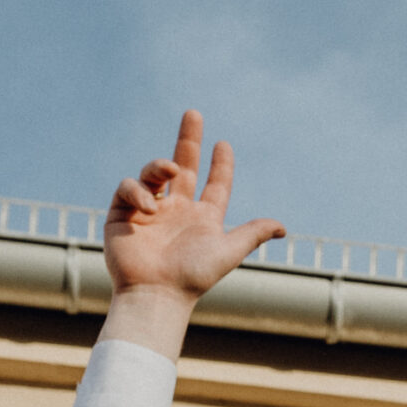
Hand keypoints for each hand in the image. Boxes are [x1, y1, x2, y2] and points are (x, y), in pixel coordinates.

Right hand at [101, 108, 285, 354]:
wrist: (156, 293)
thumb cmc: (193, 276)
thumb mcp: (228, 251)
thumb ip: (253, 234)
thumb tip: (283, 228)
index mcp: (202, 218)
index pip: (214, 185)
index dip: (221, 165)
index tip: (224, 145)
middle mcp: (177, 210)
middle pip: (184, 166)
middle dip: (189, 140)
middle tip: (194, 113)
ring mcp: (150, 211)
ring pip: (155, 172)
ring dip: (161, 164)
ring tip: (171, 169)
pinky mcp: (123, 214)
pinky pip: (129, 188)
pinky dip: (138, 190)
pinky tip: (149, 206)